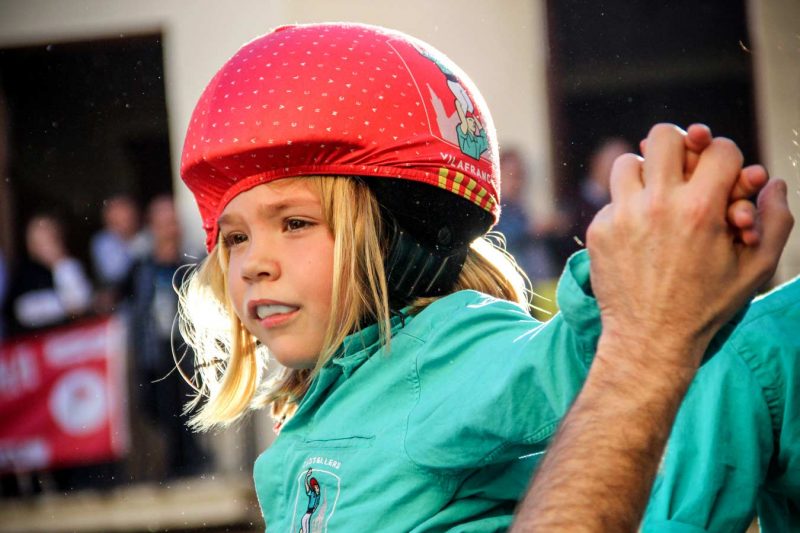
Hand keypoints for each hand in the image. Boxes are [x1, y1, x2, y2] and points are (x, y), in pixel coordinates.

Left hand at [588, 123, 792, 368]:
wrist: (650, 340)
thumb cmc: (708, 305)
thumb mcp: (756, 268)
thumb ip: (776, 219)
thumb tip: (771, 182)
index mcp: (702, 209)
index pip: (720, 149)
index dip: (730, 161)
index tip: (727, 178)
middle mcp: (658, 205)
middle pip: (664, 136)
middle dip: (681, 147)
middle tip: (685, 166)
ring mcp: (622, 216)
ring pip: (627, 161)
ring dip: (646, 174)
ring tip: (658, 196)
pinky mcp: (598, 230)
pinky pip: (611, 199)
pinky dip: (627, 208)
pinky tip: (640, 233)